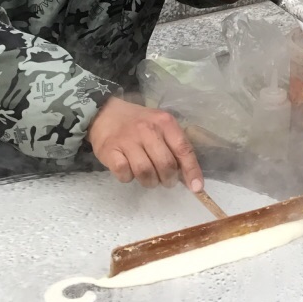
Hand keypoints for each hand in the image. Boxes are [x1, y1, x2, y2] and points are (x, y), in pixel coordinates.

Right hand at [87, 97, 203, 190]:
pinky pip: (124, 173)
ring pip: (145, 172)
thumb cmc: (139, 123)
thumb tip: (189, 176)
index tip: (197, 188)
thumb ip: (174, 146)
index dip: (191, 170)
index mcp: (165, 122)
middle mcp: (147, 129)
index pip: (183, 149)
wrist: (105, 113)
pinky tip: (129, 171)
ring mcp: (127, 140)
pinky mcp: (110, 150)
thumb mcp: (161, 125)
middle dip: (169, 179)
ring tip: (149, 178)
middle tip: (166, 180)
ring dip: (150, 182)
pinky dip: (129, 178)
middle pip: (165, 164)